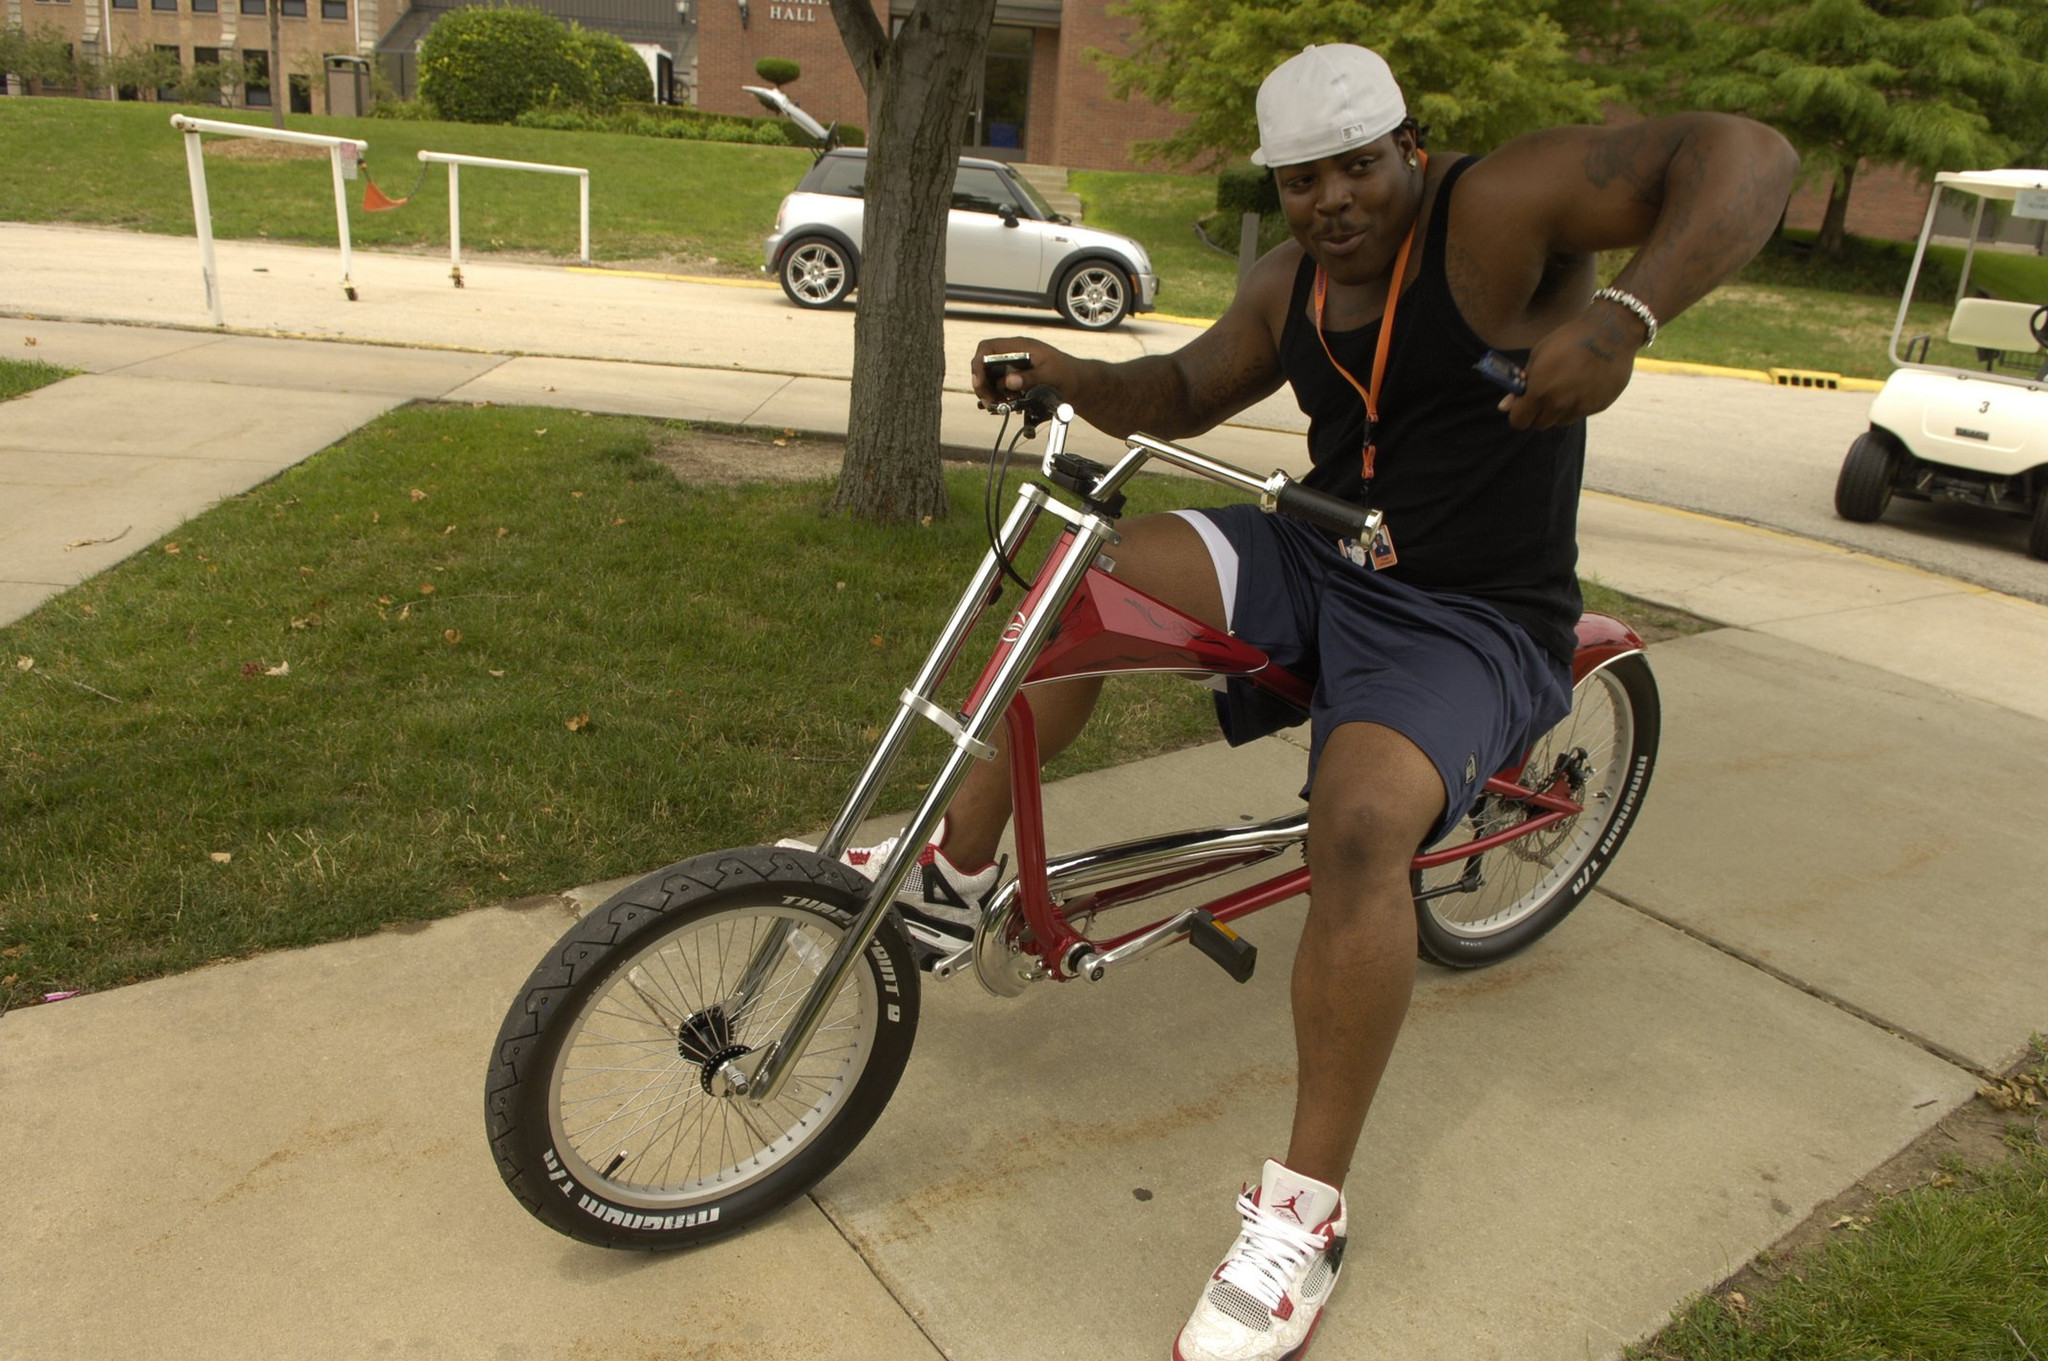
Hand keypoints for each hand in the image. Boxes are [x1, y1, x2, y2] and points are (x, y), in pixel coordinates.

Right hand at [971, 337, 1076, 406]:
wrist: (1079, 384)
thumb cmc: (1069, 374)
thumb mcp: (1051, 375)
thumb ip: (1030, 378)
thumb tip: (1009, 381)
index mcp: (1020, 347)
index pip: (988, 347)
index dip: (979, 363)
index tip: (980, 381)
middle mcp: (1013, 355)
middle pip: (984, 365)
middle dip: (982, 383)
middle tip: (988, 401)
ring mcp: (1014, 368)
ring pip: (990, 378)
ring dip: (990, 393)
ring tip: (997, 406)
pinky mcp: (1016, 380)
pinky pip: (1000, 388)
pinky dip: (999, 397)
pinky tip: (1004, 406)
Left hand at [1497, 308, 1641, 429]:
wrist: (1611, 332)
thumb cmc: (1569, 339)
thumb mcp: (1538, 354)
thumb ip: (1522, 383)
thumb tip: (1504, 406)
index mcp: (1540, 391)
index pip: (1519, 421)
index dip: (1518, 415)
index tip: (1522, 406)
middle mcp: (1560, 404)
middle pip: (1540, 425)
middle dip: (1536, 414)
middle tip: (1542, 398)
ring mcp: (1581, 407)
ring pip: (1560, 422)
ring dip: (1557, 412)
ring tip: (1564, 389)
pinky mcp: (1598, 407)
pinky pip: (1580, 414)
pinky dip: (1577, 406)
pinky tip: (1582, 386)